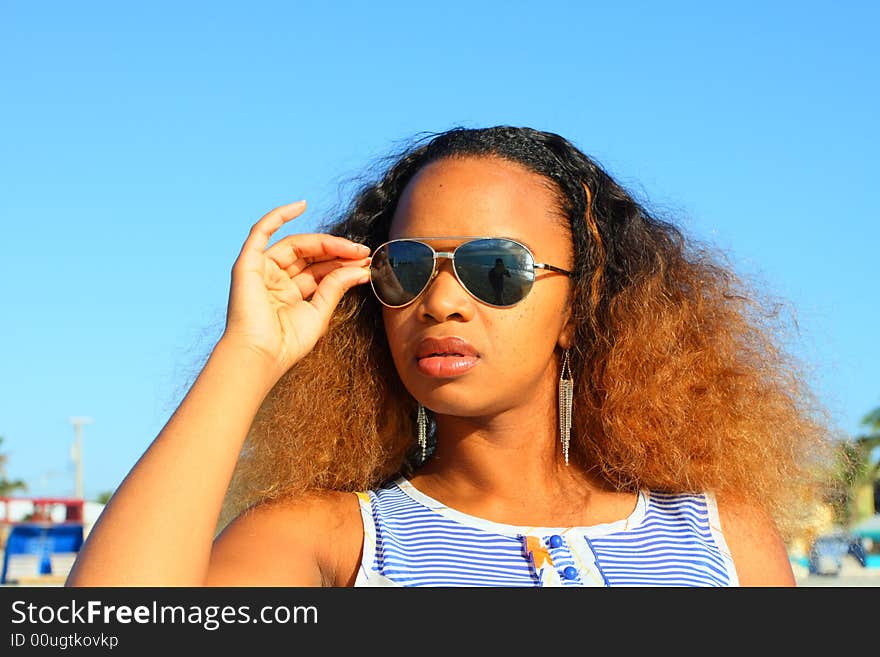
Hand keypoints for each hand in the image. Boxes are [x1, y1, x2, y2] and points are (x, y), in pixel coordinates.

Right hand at [219, 201, 371, 377]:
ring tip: (351, 246)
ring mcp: (261, 270)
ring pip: (296, 245)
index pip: (320, 271)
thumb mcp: (320, 311)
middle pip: (310, 255)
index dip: (343, 264)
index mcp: (291, 294)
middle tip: (363, 252)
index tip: (367, 262)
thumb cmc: (287, 343)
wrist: (261, 355)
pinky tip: (302, 205)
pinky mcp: (248, 264)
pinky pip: (261, 231)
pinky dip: (279, 216)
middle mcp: (276, 280)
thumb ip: (336, 286)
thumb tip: (361, 268)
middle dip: (338, 252)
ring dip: (324, 242)